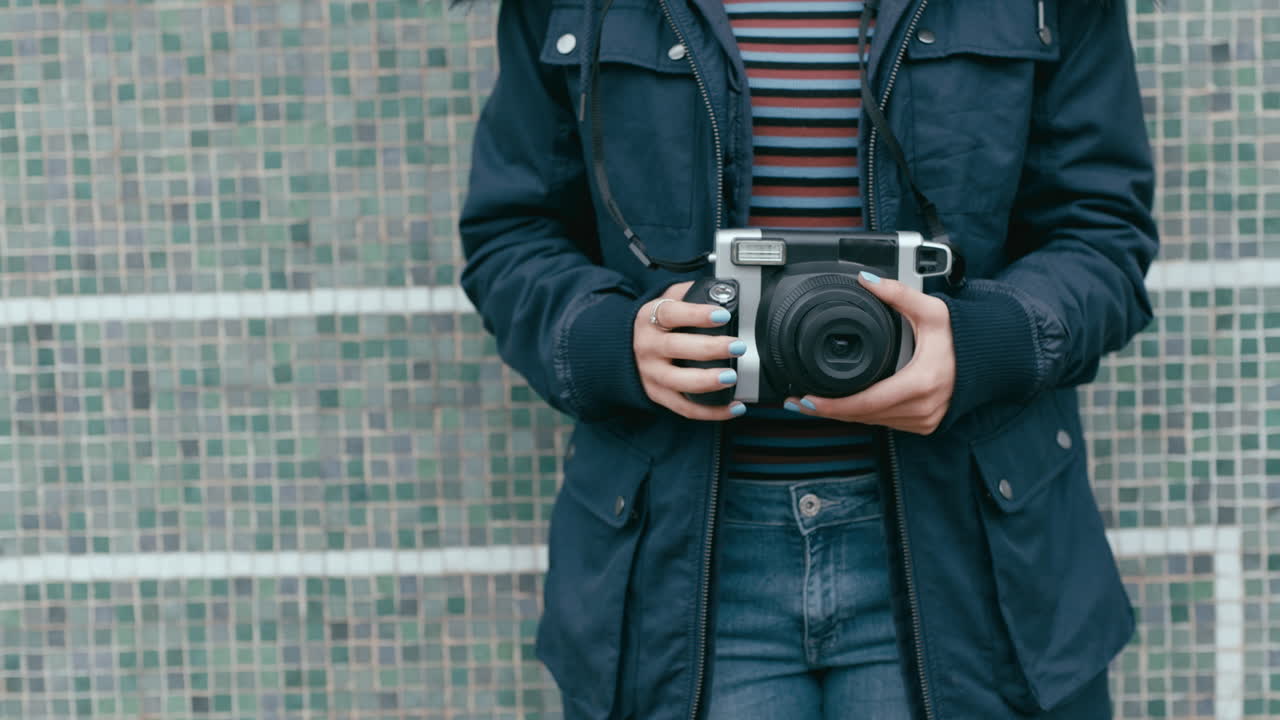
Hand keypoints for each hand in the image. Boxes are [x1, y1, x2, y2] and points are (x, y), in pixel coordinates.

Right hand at [634, 282, 747, 420]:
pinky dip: (711, 411)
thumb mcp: (662, 301)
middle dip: (710, 348)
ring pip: (678, 382)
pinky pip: (685, 408)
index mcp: (650, 320)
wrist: (619, 352)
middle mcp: (648, 347)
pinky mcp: (659, 395)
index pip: (671, 314)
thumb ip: (687, 292)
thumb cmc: (652, 326)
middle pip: (676, 348)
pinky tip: (734, 406)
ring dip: (707, 381)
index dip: (697, 315)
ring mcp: (652, 374)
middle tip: (737, 346)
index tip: (722, 314)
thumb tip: (720, 288)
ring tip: (732, 377)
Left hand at [785, 272, 954, 434]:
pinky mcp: (924, 425)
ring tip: (812, 405)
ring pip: (873, 423)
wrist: (991, 359)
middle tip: (797, 402)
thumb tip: (866, 280)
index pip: (867, 403)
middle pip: (864, 417)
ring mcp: (924, 421)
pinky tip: (843, 408)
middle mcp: (922, 409)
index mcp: (921, 383)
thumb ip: (898, 294)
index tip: (808, 400)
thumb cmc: (963, 337)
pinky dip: (863, 415)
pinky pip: (885, 423)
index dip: (833, 406)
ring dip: (843, 416)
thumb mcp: (932, 310)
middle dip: (828, 411)